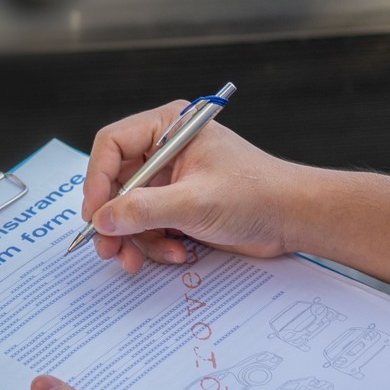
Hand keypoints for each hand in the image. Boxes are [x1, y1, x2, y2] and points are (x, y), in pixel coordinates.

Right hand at [82, 101, 303, 272]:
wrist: (294, 218)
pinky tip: (176, 253)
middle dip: (113, 219)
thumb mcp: (196, 201)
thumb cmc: (258, 194)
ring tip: (139, 261)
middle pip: (115, 182)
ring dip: (133, 239)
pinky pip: (148, 226)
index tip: (95, 214)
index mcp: (169, 128)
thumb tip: (103, 218)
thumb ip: (145, 210)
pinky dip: (154, 244)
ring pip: (128, 210)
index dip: (97, 180)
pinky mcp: (179, 206)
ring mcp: (171, 180)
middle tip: (108, 248)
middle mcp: (166, 150)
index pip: (112, 145)